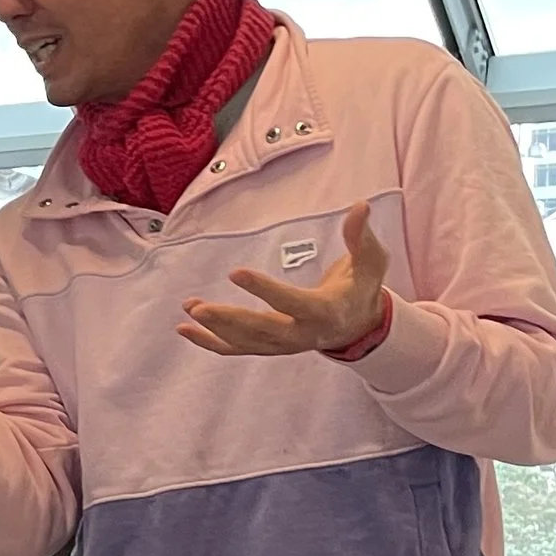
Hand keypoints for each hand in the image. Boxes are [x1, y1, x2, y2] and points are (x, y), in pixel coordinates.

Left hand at [179, 200, 389, 357]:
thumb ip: (361, 236)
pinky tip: (185, 330)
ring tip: (189, 307)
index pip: (291, 302)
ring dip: (214, 329)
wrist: (360, 325)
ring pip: (245, 342)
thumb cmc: (363, 286)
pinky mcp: (270, 347)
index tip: (235, 272)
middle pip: (262, 330)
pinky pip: (237, 349)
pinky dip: (210, 342)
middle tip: (199, 308)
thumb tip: (360, 205)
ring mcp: (284, 345)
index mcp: (325, 312)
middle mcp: (302, 334)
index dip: (264, 289)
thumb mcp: (370, 261)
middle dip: (230, 320)